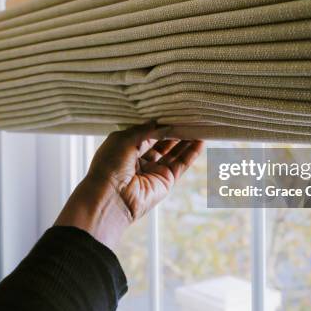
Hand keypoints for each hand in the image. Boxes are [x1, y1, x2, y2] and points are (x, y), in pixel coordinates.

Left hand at [54, 122, 203, 248]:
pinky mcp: (165, 181)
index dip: (159, 124)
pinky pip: (181, 165)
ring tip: (199, 126)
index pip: (147, 133)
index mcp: (125, 149)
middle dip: (175, 131)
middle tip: (189, 117)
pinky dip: (191, 153)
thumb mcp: (123, 139)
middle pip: (162, 142)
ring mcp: (153, 171)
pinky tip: (201, 141)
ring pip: (174, 153)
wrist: (111, 197)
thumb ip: (144, 130)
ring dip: (186, 140)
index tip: (172, 113)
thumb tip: (158, 122)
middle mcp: (140, 160)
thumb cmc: (109, 166)